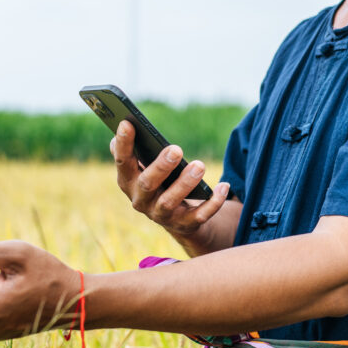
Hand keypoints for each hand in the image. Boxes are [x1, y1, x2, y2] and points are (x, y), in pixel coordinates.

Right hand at [111, 121, 230, 243]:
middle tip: (176, 149)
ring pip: (170, 201)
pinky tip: (224, 186)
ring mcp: (162, 215)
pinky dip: (213, 202)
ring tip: (199, 165)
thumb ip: (133, 150)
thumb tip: (124, 127)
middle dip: (161, 167)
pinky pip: (200, 215)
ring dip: (185, 183)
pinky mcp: (185, 224)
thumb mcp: (144, 167)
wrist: (176, 217)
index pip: (123, 163)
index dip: (123, 144)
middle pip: (147, 184)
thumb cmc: (158, 181)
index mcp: (128, 181)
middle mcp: (141, 201)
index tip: (127, 123)